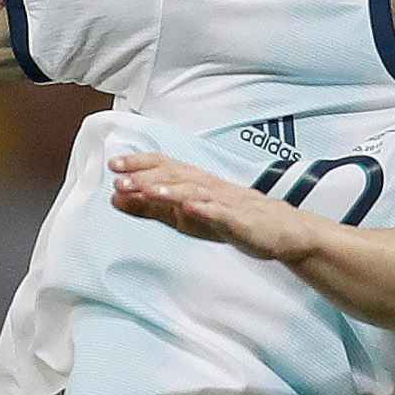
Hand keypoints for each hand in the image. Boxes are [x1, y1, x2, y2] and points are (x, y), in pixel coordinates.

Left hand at [109, 153, 313, 262]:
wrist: (280, 231)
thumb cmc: (231, 219)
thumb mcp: (184, 216)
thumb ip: (151, 209)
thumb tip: (116, 198)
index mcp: (195, 183)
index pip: (165, 166)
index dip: (140, 164)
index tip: (114, 164)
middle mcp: (208, 186)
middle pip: (176, 176)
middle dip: (147, 176)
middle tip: (120, 178)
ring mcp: (225, 202)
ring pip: (195, 192)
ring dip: (170, 190)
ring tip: (148, 190)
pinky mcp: (241, 221)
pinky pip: (221, 213)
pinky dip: (205, 210)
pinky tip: (190, 208)